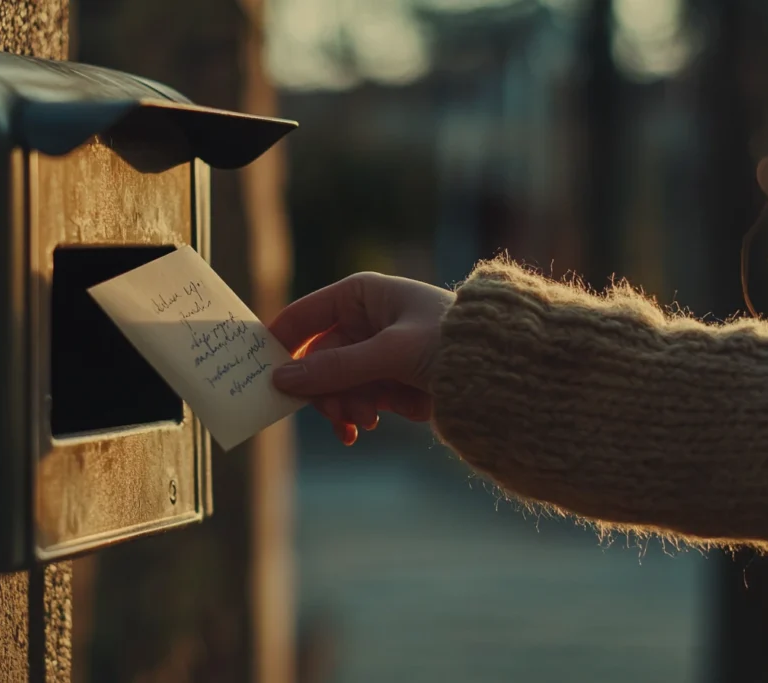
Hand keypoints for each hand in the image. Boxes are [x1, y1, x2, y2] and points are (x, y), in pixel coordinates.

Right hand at [269, 272, 455, 444]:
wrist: (505, 372)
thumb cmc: (451, 344)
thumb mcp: (390, 354)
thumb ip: (335, 368)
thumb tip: (282, 379)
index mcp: (360, 296)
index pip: (303, 316)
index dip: (281, 344)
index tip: (262, 376)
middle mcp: (363, 321)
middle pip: (316, 358)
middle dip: (323, 389)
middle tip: (335, 415)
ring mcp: (374, 353)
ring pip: (333, 384)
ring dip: (342, 406)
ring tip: (364, 422)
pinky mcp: (387, 381)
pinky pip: (354, 399)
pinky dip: (355, 415)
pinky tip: (365, 427)